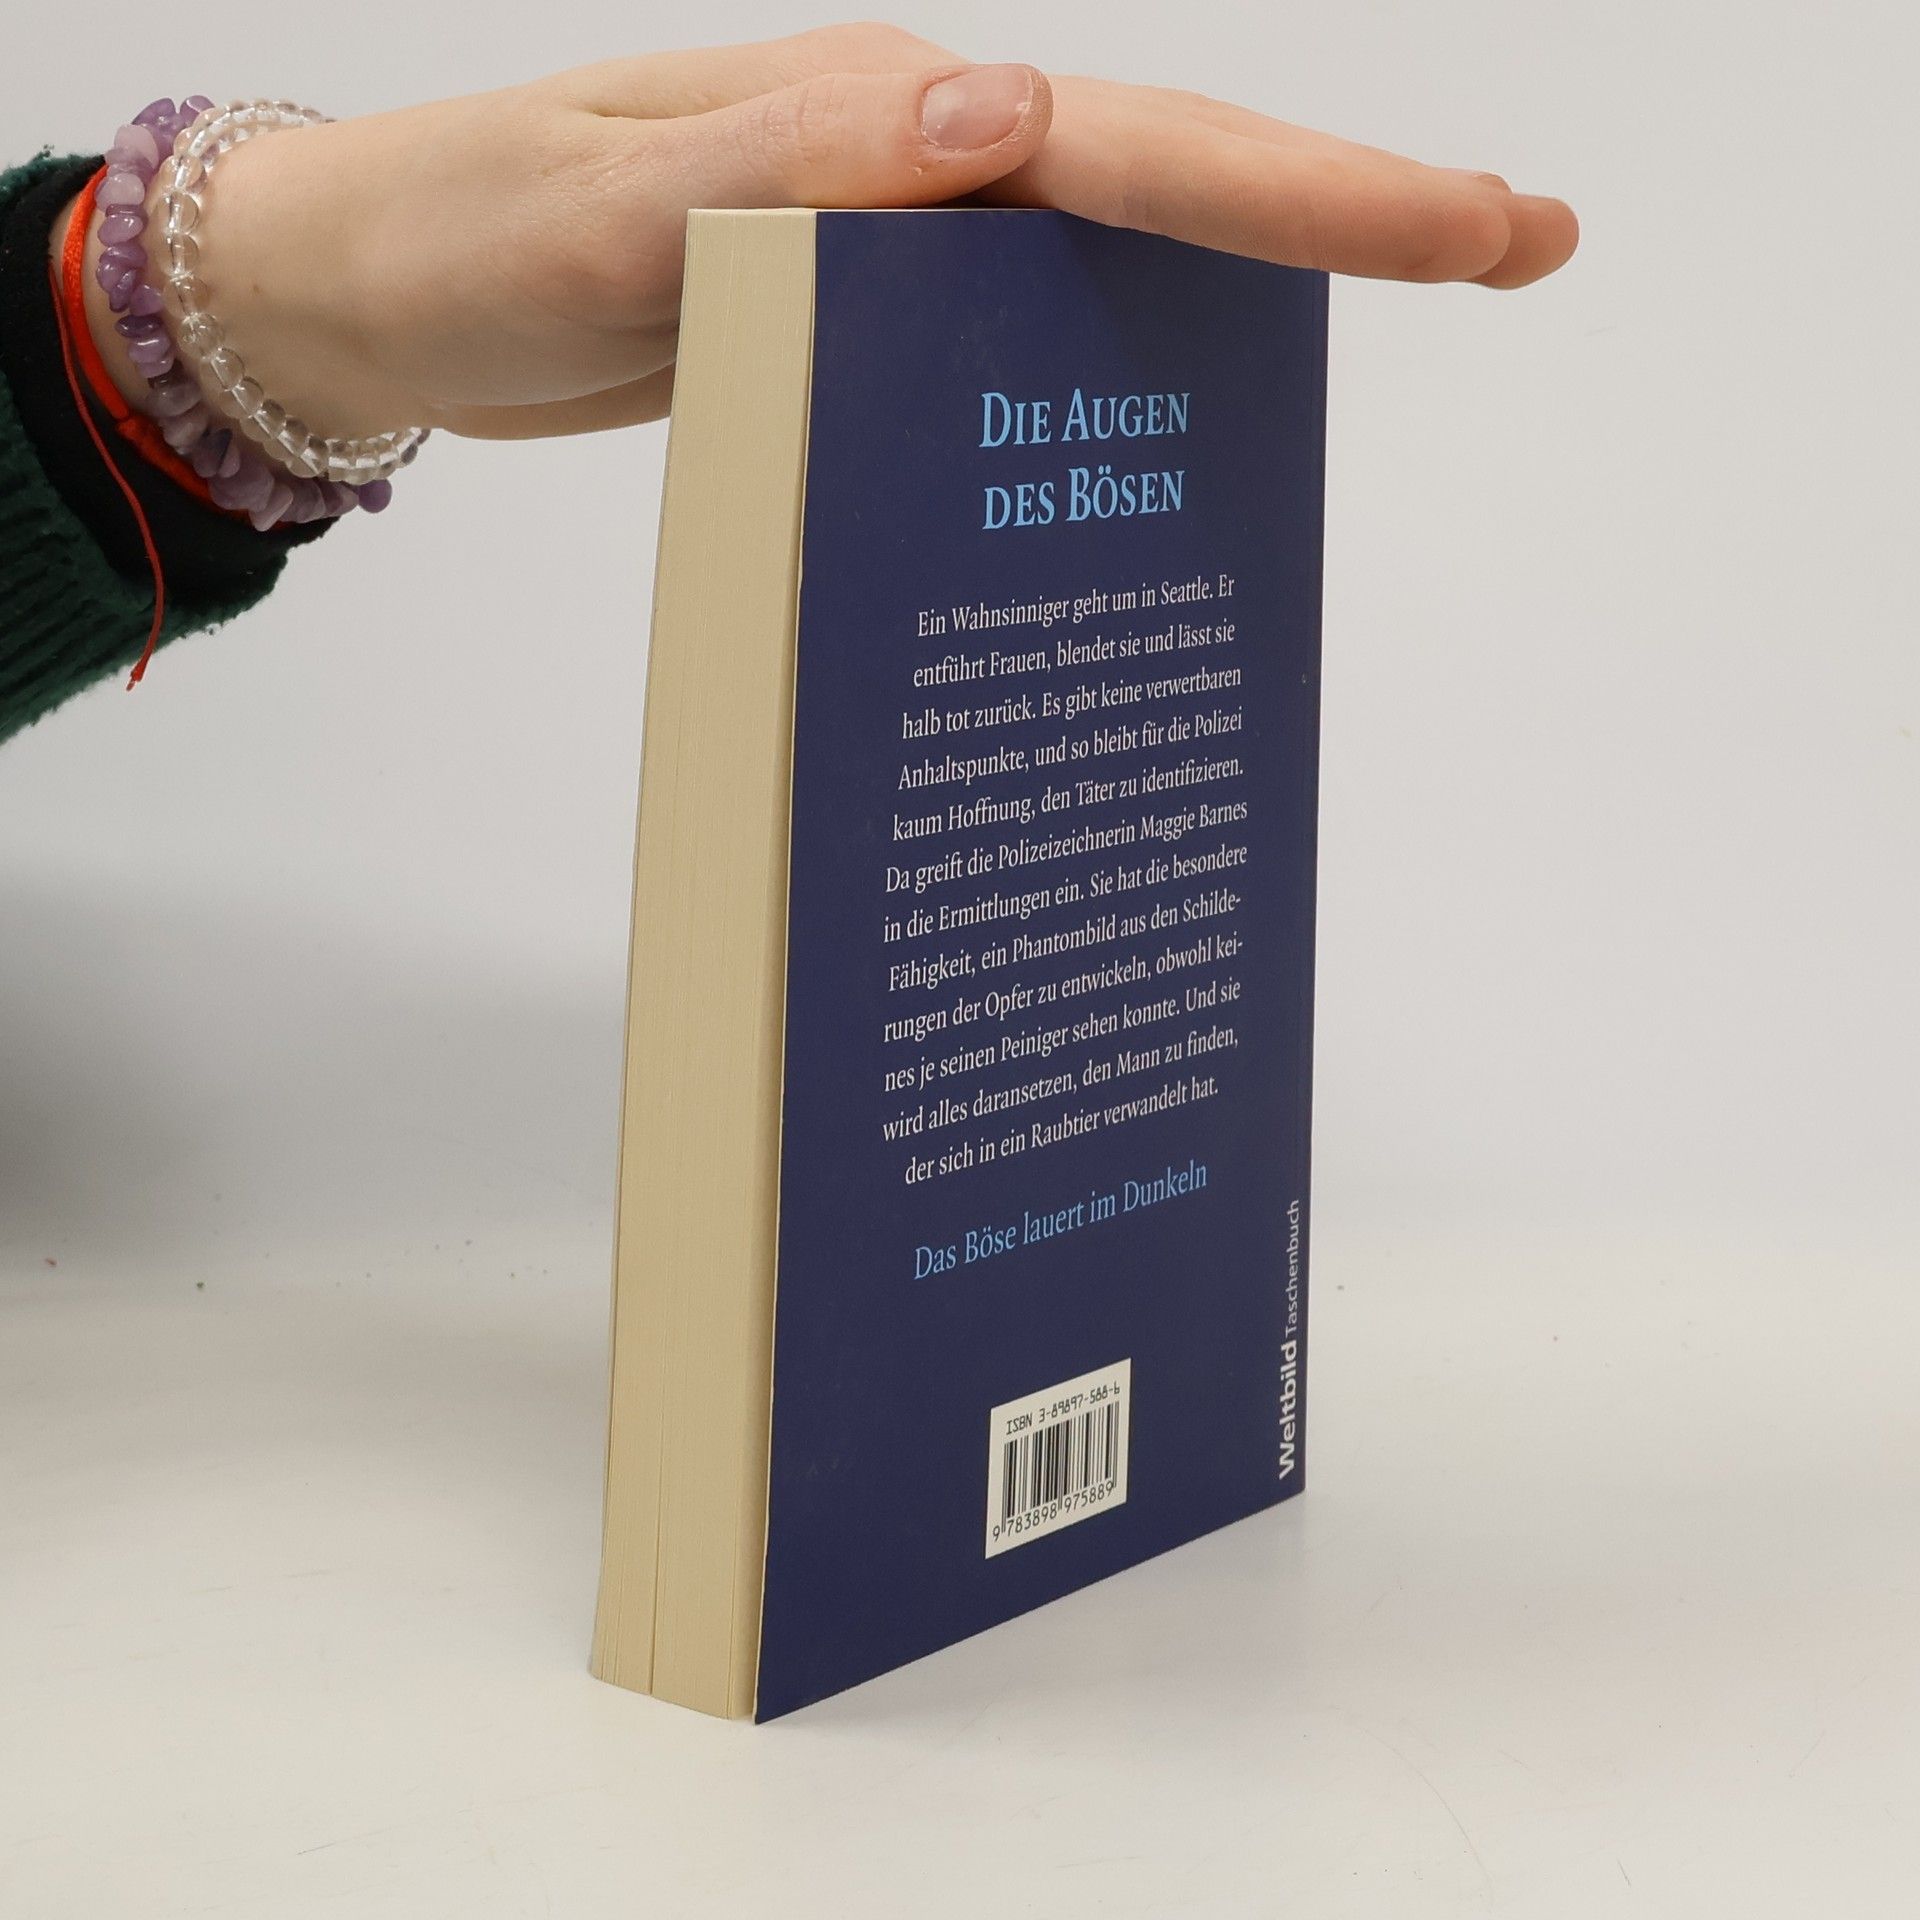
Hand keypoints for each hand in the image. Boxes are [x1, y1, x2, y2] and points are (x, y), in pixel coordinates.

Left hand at [78, 24, 1578, 442]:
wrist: (378, 295)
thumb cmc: (465, 237)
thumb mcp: (606, 201)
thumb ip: (793, 164)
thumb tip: (1005, 117)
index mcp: (875, 121)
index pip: (1129, 151)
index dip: (1309, 191)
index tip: (1474, 224)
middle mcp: (905, 167)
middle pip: (1161, 190)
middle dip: (1339, 217)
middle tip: (1514, 245)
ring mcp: (889, 246)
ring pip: (1099, 276)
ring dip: (1242, 299)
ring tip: (1389, 329)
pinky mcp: (854, 326)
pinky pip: (1007, 353)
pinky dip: (1098, 386)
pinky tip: (1146, 441)